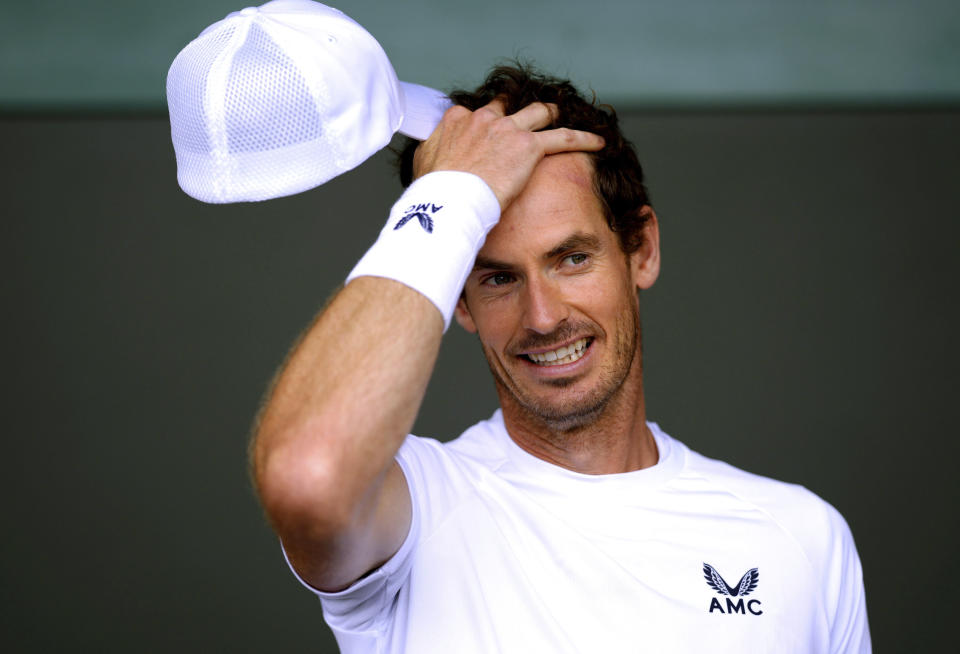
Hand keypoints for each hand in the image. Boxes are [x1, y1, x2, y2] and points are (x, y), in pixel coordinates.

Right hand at [412, 100, 604, 210]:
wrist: (448, 200)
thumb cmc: (432, 190)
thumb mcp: (423, 164)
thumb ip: (431, 152)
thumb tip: (432, 155)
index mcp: (457, 120)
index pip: (477, 114)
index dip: (486, 124)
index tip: (490, 135)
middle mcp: (484, 118)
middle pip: (507, 106)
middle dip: (517, 112)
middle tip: (527, 120)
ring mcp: (508, 129)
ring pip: (539, 112)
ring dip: (550, 114)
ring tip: (561, 117)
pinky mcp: (528, 146)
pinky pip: (563, 137)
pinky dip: (583, 138)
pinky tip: (598, 142)